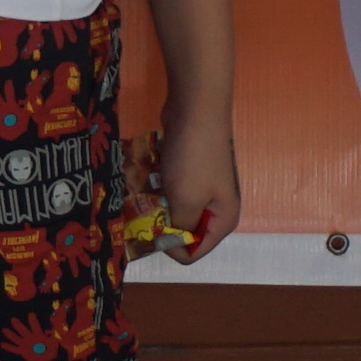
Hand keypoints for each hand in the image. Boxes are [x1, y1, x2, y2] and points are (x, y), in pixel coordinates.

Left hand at [141, 94, 241, 264]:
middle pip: (183, 231)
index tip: (150, 230)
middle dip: (159, 223)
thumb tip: (174, 241)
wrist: (196, 108)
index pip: (194, 252)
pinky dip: (154, 184)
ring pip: (172, 207)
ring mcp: (202, 186)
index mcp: (223, 220)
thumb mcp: (186, 200)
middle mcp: (216, 207)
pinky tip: (141, 174)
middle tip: (138, 211)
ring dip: (153, 202)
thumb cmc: (193, 158)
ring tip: (137, 190)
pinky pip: (168, 187)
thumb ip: (180, 228)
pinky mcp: (188, 169)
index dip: (171, 247)